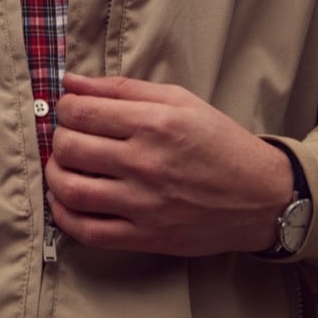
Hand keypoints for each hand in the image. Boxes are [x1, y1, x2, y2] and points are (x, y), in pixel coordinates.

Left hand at [46, 73, 293, 255]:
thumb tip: (72, 81)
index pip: (80, 112)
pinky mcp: (145, 236)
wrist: (262, 197)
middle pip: (69, 147)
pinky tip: (65, 201)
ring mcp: (143, 203)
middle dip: (59, 138)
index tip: (71, 110)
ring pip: (70, 189)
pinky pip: (88, 231)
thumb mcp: (179, 100)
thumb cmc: (219, 142)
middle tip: (70, 137)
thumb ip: (122, 88)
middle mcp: (145, 162)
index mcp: (154, 123)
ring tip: (64, 166)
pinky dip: (64, 216)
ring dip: (55, 175)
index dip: (65, 108)